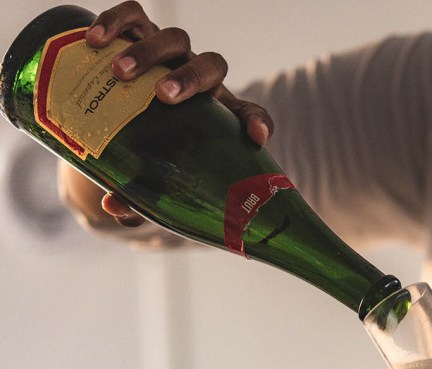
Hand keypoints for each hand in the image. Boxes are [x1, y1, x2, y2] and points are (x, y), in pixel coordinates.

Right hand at [60, 1, 274, 235]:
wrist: (119, 116)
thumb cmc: (146, 149)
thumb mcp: (150, 175)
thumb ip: (140, 197)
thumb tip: (114, 208)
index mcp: (215, 114)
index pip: (250, 114)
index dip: (258, 122)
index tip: (257, 137)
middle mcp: (197, 79)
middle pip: (210, 66)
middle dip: (189, 78)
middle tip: (162, 96)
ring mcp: (168, 54)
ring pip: (173, 38)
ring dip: (149, 51)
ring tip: (119, 72)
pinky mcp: (136, 33)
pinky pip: (133, 16)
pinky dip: (116, 20)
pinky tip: (95, 39)